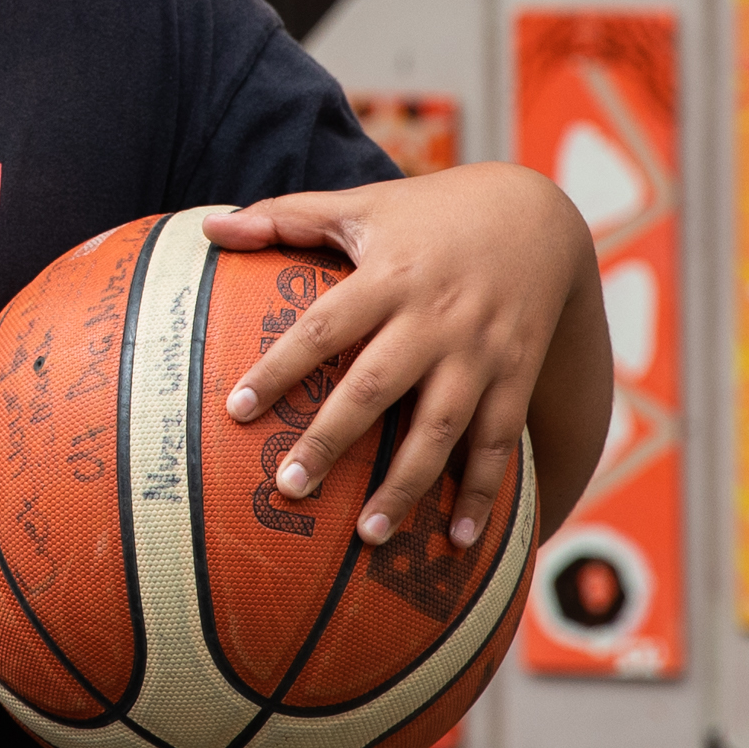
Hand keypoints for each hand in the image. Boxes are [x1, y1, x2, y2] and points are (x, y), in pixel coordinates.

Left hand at [205, 161, 598, 552]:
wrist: (540, 215)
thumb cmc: (431, 214)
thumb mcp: (362, 204)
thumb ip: (286, 218)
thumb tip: (208, 230)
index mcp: (389, 275)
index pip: (323, 327)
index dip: (278, 368)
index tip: (234, 410)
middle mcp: (435, 317)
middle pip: (376, 386)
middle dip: (332, 440)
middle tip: (288, 488)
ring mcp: (480, 352)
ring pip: (440, 427)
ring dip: (406, 484)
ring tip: (367, 535)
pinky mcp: (516, 376)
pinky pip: (500, 443)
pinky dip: (483, 494)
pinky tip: (459, 543)